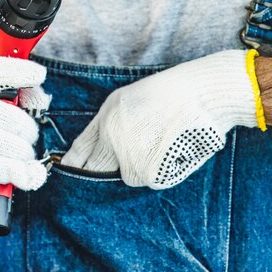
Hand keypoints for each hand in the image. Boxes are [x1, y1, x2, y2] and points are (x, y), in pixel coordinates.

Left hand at [61, 50, 262, 188]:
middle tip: (122, 159)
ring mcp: (133, 159)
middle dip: (101, 169)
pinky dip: (155, 170)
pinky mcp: (153, 173)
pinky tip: (168, 151)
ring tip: (157, 144)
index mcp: (106, 121)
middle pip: (96, 171)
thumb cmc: (166, 93)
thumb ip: (104, 126)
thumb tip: (87, 152)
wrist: (202, 96)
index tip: (70, 171)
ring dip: (135, 167)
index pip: (80, 151)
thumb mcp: (124, 99)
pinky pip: (147, 179)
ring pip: (126, 176)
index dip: (73, 163)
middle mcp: (115, 141)